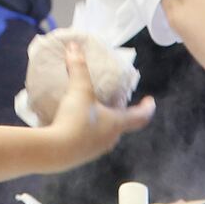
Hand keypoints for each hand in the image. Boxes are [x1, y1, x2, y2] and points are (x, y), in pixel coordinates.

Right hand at [44, 39, 153, 170]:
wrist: (54, 151)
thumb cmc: (75, 120)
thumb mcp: (79, 90)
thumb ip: (78, 68)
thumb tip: (74, 46)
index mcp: (117, 123)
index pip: (141, 116)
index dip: (147, 107)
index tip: (150, 100)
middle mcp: (110, 139)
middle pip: (122, 125)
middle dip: (121, 113)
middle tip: (115, 101)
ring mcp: (95, 150)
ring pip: (105, 134)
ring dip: (103, 123)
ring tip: (93, 110)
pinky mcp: (79, 157)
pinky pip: (88, 141)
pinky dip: (86, 132)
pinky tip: (73, 124)